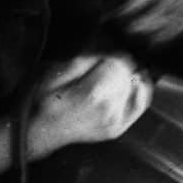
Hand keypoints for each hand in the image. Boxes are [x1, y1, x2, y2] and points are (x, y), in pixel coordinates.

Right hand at [28, 53, 152, 158]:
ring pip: (136, 86)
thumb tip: (104, 51)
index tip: (104, 52)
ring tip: (113, 75)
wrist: (42, 131)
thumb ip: (82, 61)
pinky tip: (133, 84)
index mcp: (93, 92)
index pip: (120, 62)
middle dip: (119, 65)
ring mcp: (116, 121)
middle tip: (105, 64)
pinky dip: (140, 91)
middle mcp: (110, 108)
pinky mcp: (119, 128)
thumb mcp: (54, 73)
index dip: (113, 53)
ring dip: (127, 77)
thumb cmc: (43, 100)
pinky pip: (141, 105)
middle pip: (129, 73)